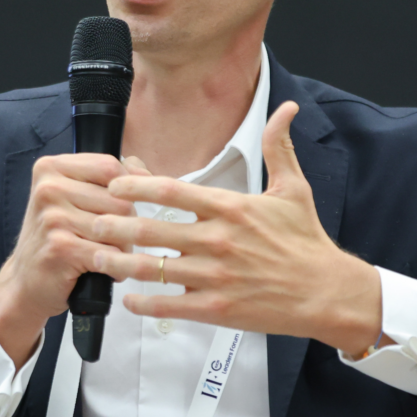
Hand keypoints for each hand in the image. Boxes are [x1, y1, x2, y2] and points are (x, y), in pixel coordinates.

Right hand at [0, 153, 150, 365]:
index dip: (129, 187)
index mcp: (51, 168)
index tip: (128, 204)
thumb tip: (145, 172)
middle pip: (119, 199)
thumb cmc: (56, 237)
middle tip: (111, 240)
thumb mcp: (74, 197)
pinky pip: (111, 253)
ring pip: (119, 226)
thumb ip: (108, 177)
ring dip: (123, 248)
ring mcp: (53, 218)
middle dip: (126, 224)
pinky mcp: (61, 247)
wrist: (27, 281)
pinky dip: (117, 267)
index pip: (110, 166)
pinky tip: (105, 271)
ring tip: (108, 254)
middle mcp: (49, 188)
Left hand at [90, 102, 382, 355]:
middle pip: (152, 229)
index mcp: (231, 207)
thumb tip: (286, 108)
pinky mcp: (218, 308)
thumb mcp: (294, 188)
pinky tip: (128, 299)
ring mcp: (216, 276)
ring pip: (154, 269)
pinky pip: (170, 305)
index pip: (172, 190)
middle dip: (114, 225)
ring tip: (96, 259)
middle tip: (89, 221)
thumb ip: (279, 147)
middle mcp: (219, 240)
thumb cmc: (307, 241)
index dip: (136, 185)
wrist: (327, 291)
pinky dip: (144, 304)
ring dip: (119, 264)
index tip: (113, 183)